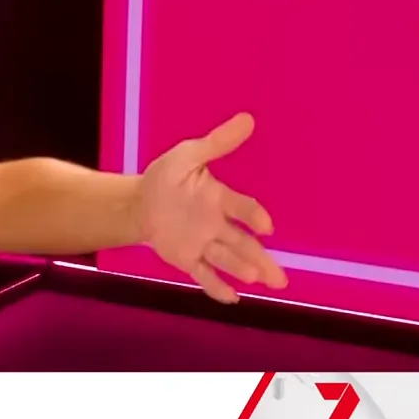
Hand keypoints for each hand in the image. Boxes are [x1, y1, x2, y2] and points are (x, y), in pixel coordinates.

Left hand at [137, 113, 286, 302]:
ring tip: (258, 279)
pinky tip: (232, 299)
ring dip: (242, 269)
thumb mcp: (188, 155)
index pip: (242, 208)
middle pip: (243, 243)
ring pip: (228, 259)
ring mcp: (203, 244)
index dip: (254, 216)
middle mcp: (217, 224)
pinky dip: (218, 287)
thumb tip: (247, 119)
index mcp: (220, 199)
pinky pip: (205, 274)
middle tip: (280, 277)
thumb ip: (217, 143)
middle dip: (261, 259)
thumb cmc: (166, 177)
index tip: (265, 225)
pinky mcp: (187, 258)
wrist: (138, 202)